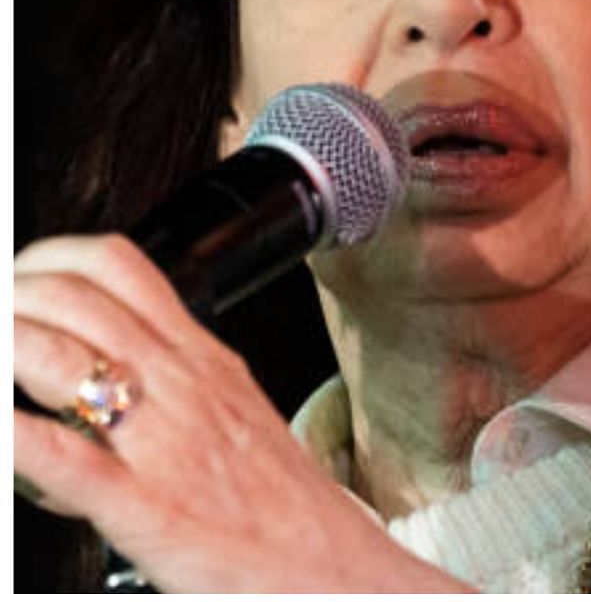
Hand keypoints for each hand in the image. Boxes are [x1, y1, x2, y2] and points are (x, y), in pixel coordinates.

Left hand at [13, 234, 469, 592]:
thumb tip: (95, 376)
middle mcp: (180, 385)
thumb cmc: (278, 501)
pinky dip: (10, 432)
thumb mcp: (234, 411)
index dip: (50, 258)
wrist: (326, 563)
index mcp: (202, 358)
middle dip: (11, 296)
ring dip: (3, 343)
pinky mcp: (139, 504)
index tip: (23, 278)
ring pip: (56, 358)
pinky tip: (1, 430)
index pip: (119, 266)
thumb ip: (168, 382)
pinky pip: (55, 454)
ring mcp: (158, 440)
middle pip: (73, 298)